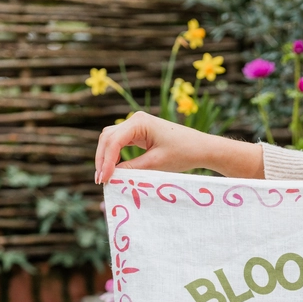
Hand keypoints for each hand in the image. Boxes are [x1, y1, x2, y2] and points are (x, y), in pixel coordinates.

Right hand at [94, 111, 263, 182]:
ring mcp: (137, 125)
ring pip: (111, 140)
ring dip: (105, 157)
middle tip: (100, 181)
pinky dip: (114, 156)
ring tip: (104, 178)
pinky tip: (113, 170)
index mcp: (139, 122)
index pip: (114, 141)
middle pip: (108, 138)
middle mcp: (135, 120)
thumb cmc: (183, 152)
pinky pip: (121, 143)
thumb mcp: (156, 164)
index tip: (103, 179)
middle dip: (102, 159)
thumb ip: (132, 169)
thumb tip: (112, 177)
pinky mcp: (140, 133)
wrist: (202, 148)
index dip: (105, 161)